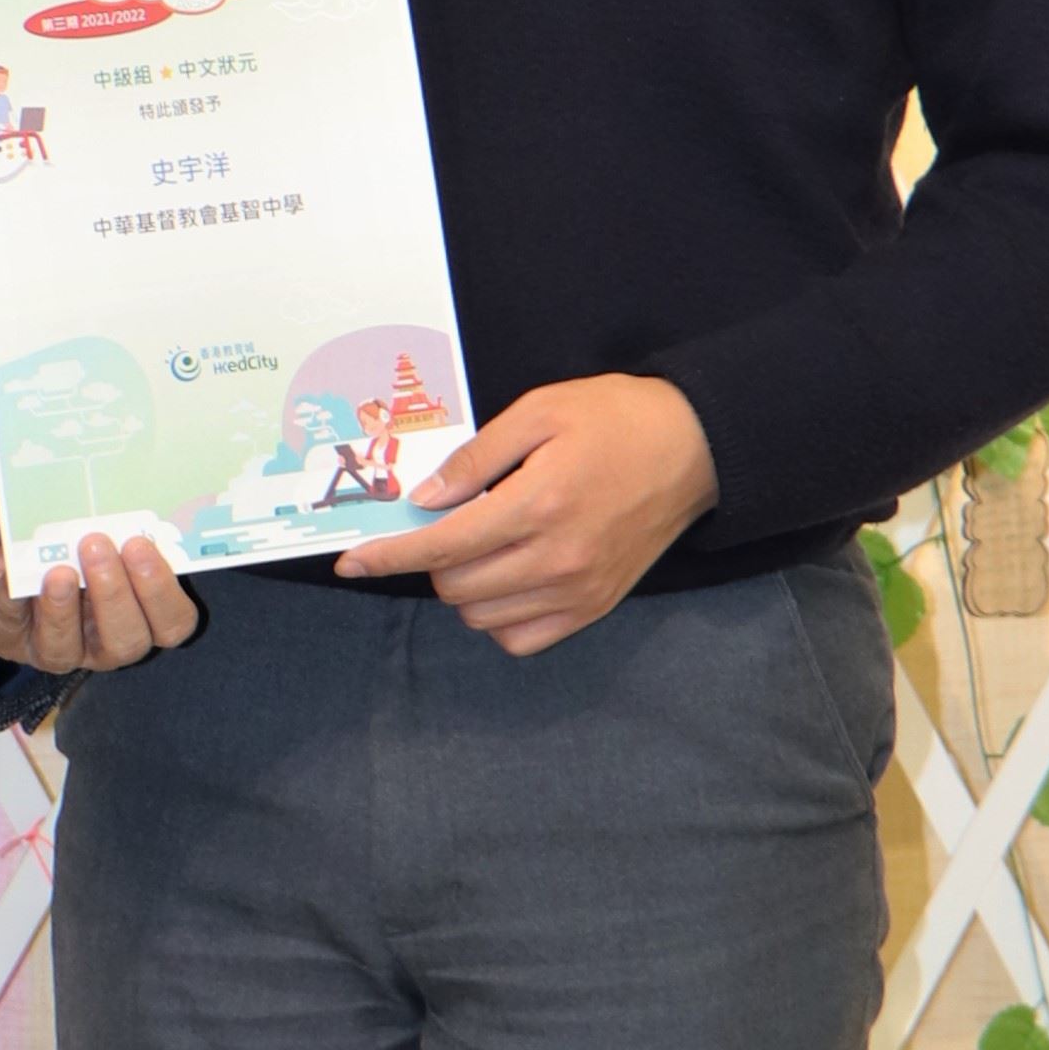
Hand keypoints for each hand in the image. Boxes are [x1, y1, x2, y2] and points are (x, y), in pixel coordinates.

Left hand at [0, 532, 200, 675]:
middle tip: (97, 546)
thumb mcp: (94, 532)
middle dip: (114, 595)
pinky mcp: (8, 640)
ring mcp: (55, 649)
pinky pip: (10, 625)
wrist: (6, 561)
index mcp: (139, 617)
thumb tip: (121, 489)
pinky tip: (15, 578)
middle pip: (125, 642)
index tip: (141, 545)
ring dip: (64, 608)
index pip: (172, 623)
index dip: (162, 592)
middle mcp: (102, 644)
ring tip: (60, 569)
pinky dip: (12, 600)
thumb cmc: (67, 545)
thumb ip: (114, 523)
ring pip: (67, 649)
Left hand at [331, 374, 717, 654]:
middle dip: (433, 558)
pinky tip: (508, 578)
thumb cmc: (616, 419)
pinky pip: (520, 638)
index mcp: (538, 504)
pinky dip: (499, 617)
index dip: (388, 555)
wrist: (696, 448)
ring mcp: (577, 590)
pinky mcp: (594, 607)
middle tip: (451, 521)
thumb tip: (426, 498)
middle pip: (454, 585)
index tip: (352, 562)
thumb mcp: (541, 411)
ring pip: (481, 617)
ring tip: (486, 544)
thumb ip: (478, 456)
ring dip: (464, 586)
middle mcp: (556, 557)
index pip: (442, 545)